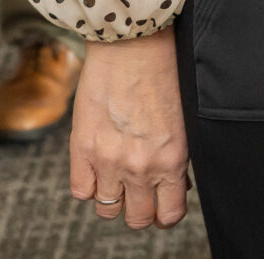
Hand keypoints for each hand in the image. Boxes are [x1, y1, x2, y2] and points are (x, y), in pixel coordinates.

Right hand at [70, 33, 189, 228]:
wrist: (132, 44)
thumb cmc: (165, 72)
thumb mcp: (183, 119)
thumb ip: (177, 154)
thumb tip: (178, 181)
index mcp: (173, 158)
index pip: (170, 213)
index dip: (167, 213)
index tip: (165, 206)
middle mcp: (140, 166)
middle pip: (137, 219)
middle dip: (142, 211)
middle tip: (143, 197)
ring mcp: (108, 160)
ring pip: (107, 209)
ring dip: (114, 198)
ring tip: (119, 180)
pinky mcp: (81, 148)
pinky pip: (80, 191)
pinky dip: (88, 185)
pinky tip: (98, 169)